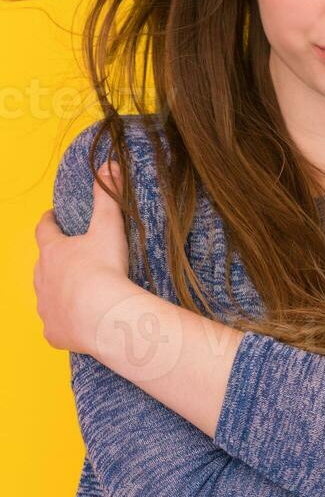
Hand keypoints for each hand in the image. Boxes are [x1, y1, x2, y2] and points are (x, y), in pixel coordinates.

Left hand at [33, 160, 129, 353]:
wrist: (104, 315)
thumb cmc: (104, 270)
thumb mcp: (108, 226)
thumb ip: (107, 195)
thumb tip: (109, 164)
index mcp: (53, 252)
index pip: (44, 230)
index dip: (49, 222)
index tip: (53, 217)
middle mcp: (42, 279)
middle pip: (43, 265)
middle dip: (53, 260)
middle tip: (70, 257)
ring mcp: (46, 307)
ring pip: (47, 296)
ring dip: (58, 292)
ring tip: (76, 292)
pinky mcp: (54, 332)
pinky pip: (56, 326)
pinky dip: (65, 322)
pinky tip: (78, 323)